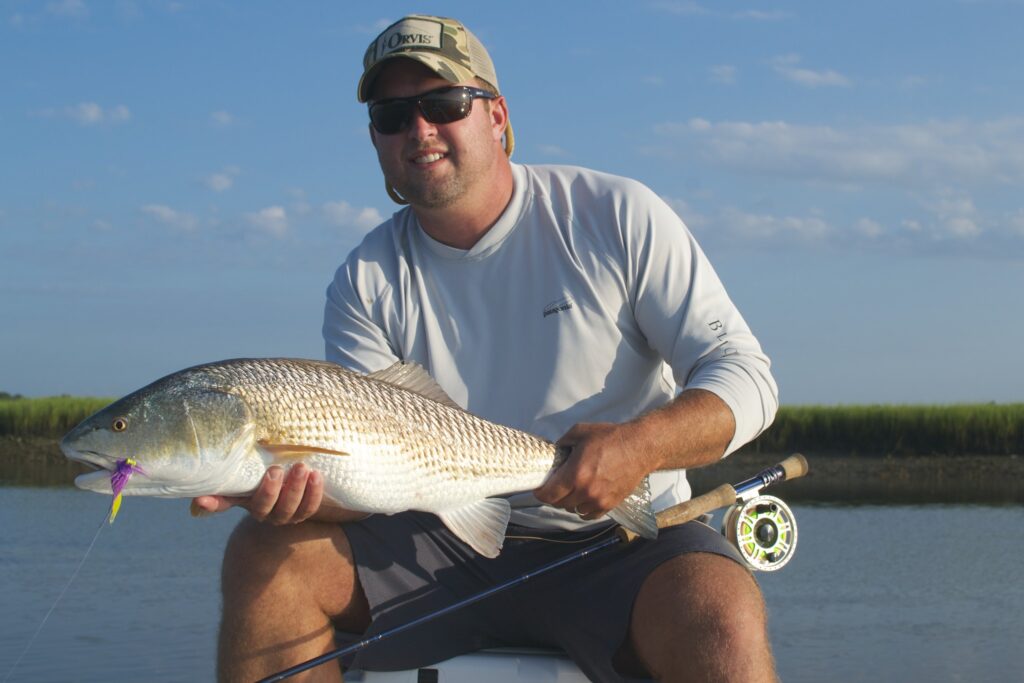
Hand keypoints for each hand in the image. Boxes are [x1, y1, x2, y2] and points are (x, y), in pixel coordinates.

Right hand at [192, 463, 327, 524]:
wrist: (301, 481)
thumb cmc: (274, 467)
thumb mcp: (258, 464)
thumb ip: (245, 458)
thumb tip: (226, 445)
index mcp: (245, 498)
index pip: (224, 503)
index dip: (213, 503)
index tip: (201, 500)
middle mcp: (262, 511)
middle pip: (264, 507)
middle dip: (270, 490)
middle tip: (276, 470)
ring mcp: (284, 515)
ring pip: (290, 509)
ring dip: (296, 489)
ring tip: (302, 467)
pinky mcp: (304, 513)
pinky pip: (310, 508)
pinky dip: (314, 493)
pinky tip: (316, 475)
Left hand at [533, 422, 652, 519]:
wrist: (639, 447)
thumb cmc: (610, 437)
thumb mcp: (580, 431)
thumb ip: (562, 442)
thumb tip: (553, 452)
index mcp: (575, 473)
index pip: (549, 494)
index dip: (540, 493)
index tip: (539, 489)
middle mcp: (585, 491)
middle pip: (559, 504)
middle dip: (554, 496)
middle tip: (556, 486)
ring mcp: (598, 500)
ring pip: (574, 509)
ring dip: (570, 502)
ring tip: (572, 490)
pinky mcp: (610, 504)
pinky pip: (589, 515)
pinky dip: (583, 509)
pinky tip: (584, 498)